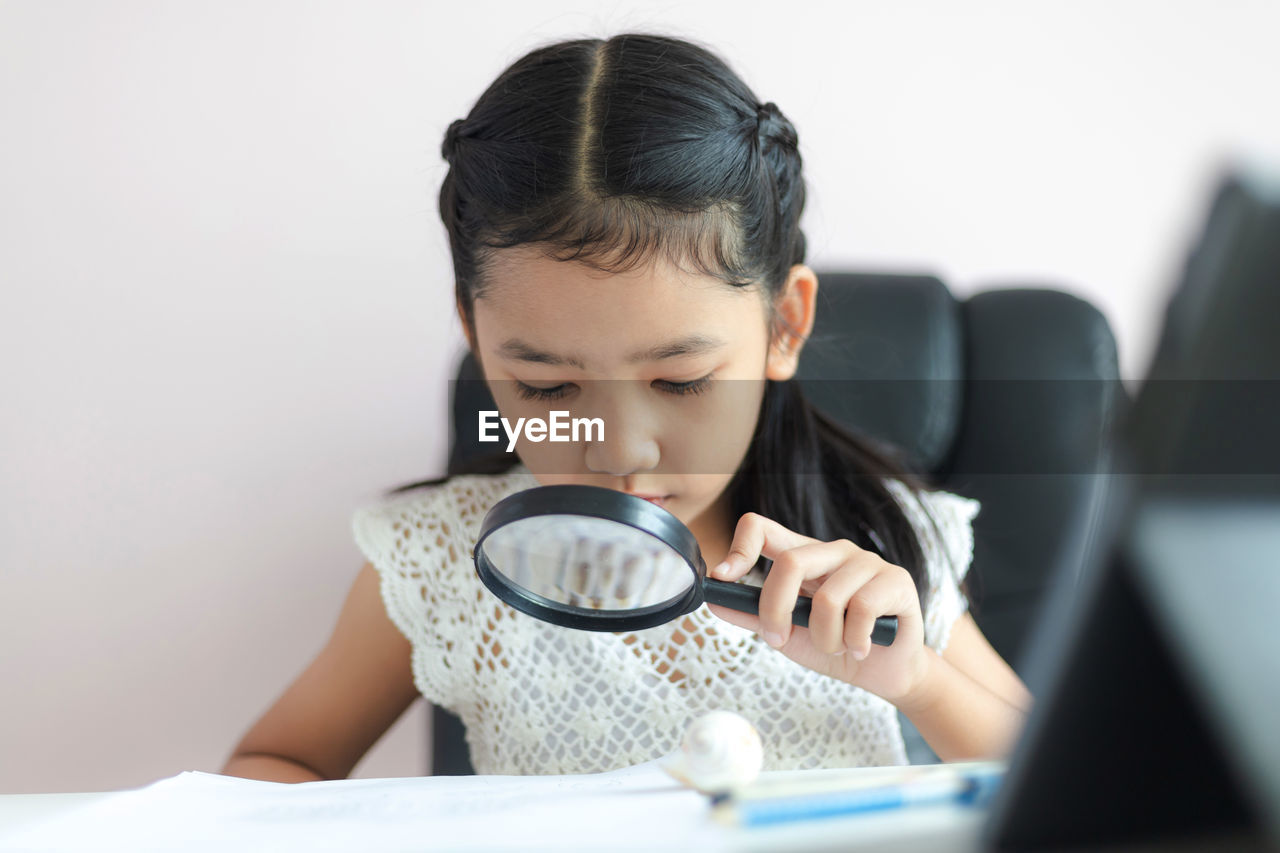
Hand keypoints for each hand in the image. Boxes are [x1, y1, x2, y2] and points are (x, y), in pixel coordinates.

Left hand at [706, 512, 929, 705]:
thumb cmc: (836, 646)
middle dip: (776, 610)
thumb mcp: (787, 633)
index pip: (762, 528)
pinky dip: (854, 640)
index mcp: (803, 556)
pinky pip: (862, 609)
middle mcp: (833, 551)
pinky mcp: (897, 580)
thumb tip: (712, 602)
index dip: (739, 548)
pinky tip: (861, 647)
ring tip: (838, 647)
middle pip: (791, 563)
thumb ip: (753, 616)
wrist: (884, 672)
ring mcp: (867, 561)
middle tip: (779, 639)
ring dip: (826, 639)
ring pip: (827, 598)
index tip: (724, 578)